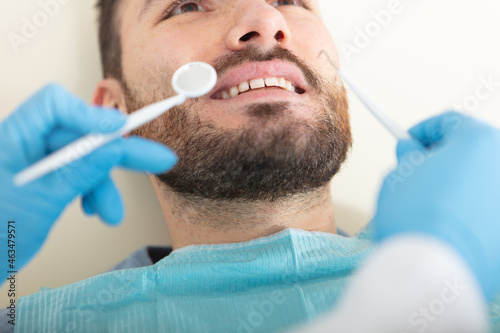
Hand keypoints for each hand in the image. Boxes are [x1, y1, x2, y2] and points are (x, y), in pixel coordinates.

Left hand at [0, 84, 176, 275]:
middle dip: (118, 152)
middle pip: (80, 134)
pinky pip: (78, 176)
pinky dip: (93, 192)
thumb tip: (114, 148)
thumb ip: (81, 172)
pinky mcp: (47, 180)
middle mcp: (25, 145)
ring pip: (84, 160)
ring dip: (104, 185)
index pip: (53, 106)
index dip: (90, 114)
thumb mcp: (43, 202)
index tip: (120, 129)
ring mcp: (37, 163)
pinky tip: (97, 210)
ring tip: (112, 213)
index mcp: (12, 139)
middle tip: (157, 159)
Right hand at [373, 111, 499, 299]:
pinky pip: (488, 208)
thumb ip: (408, 156)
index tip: (409, 141)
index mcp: (479, 142)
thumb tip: (411, 151)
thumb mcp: (399, 175)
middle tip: (419, 169)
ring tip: (430, 202)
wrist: (436, 268)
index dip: (423, 129)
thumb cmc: (416, 219)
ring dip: (458, 182)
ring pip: (481, 179)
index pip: (450, 121)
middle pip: (472, 149)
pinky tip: (448, 223)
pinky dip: (470, 209)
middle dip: (443, 156)